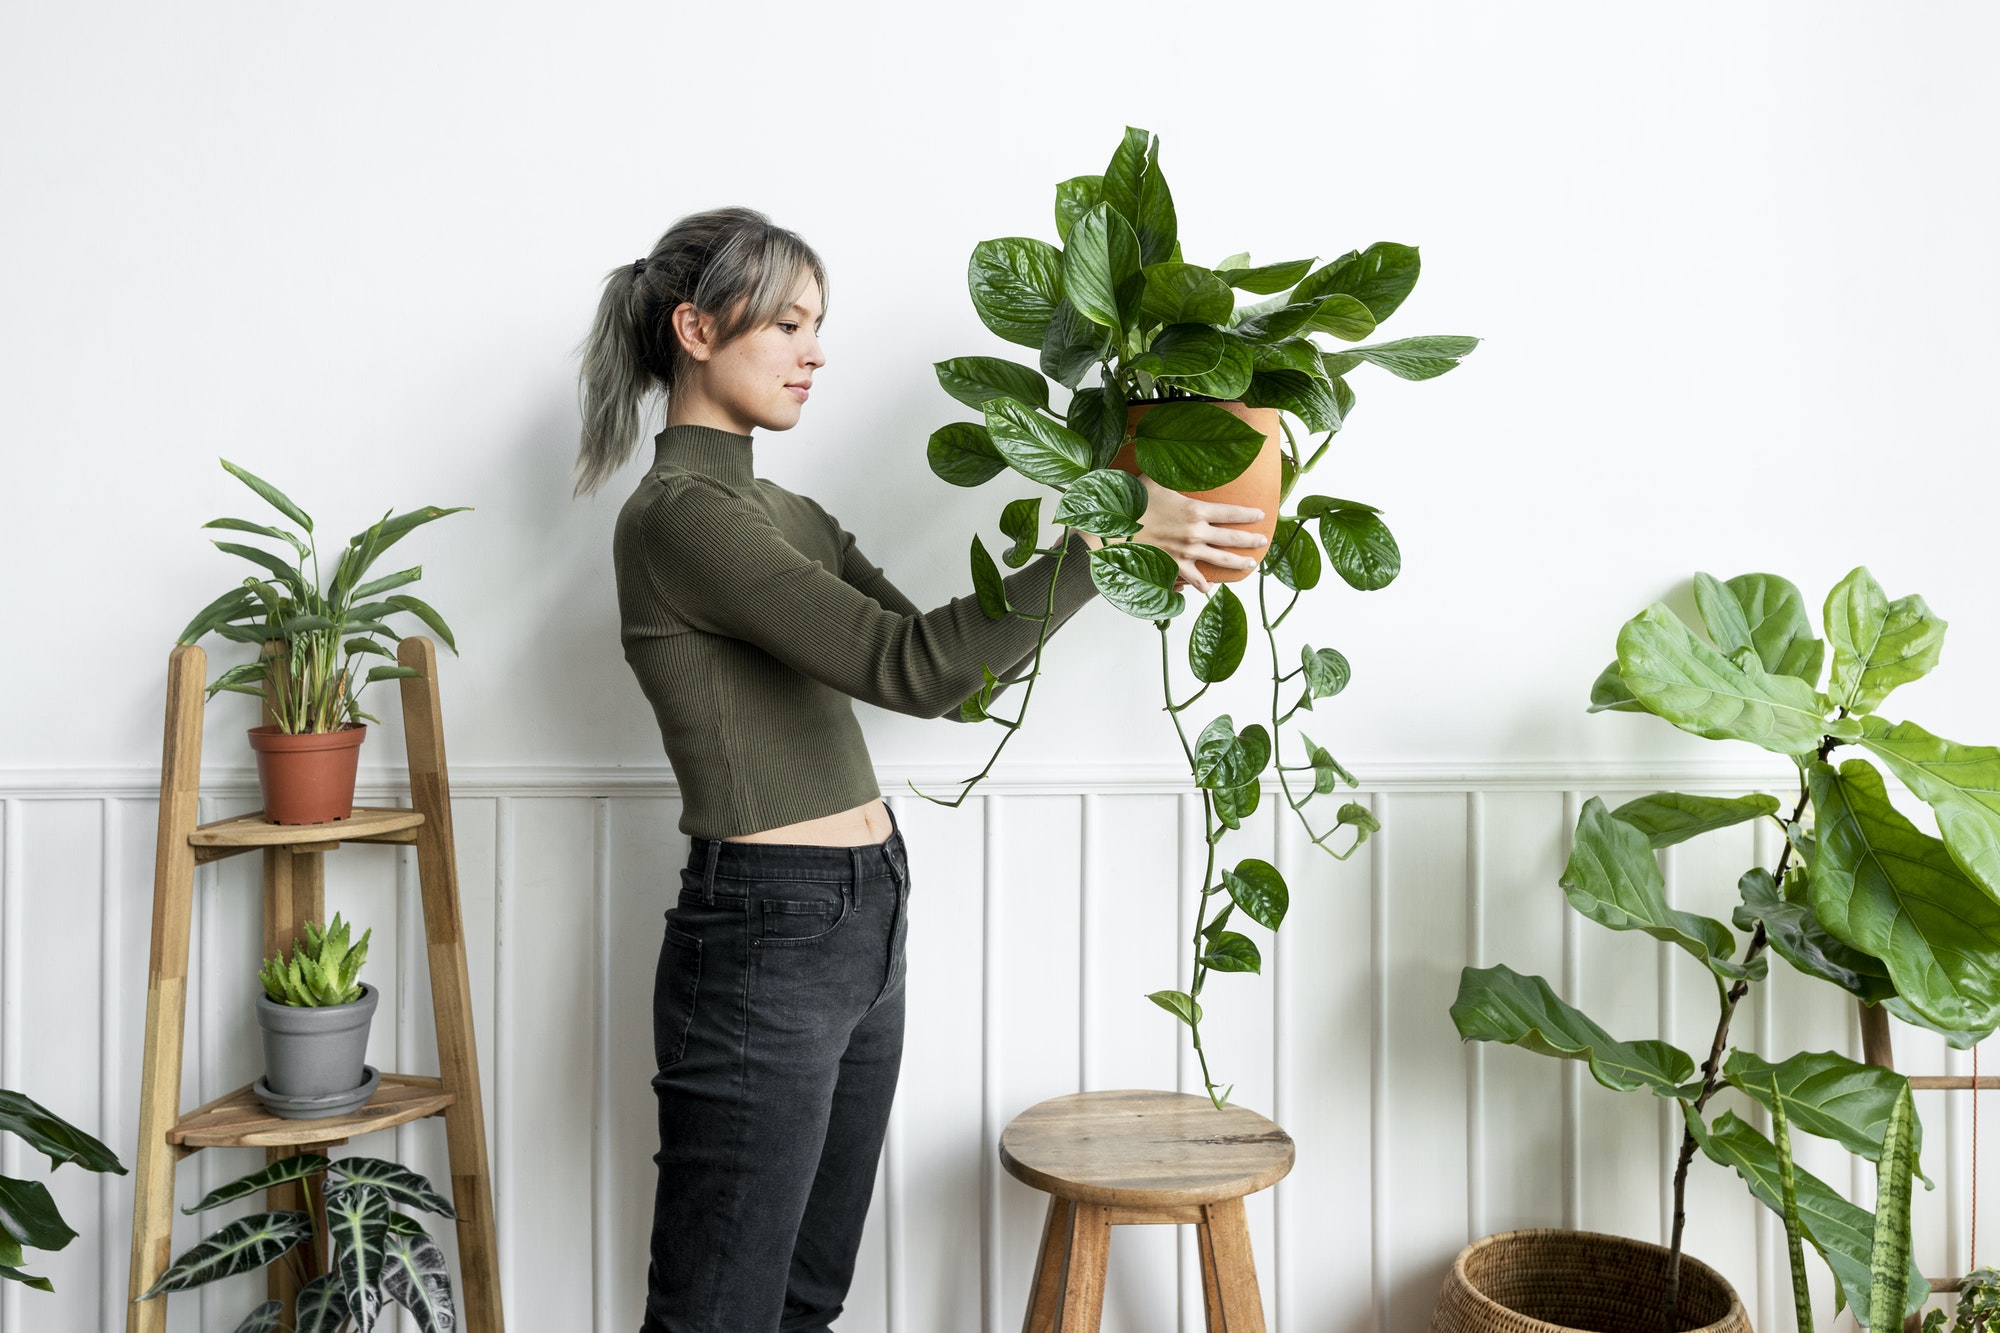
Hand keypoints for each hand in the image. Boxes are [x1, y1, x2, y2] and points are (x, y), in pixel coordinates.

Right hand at [1070, 477, 1267, 592]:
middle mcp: (1196, 533)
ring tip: (1250, 564)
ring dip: (1238, 563)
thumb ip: (1170, 467)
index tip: (1261, 515)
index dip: (1249, 515)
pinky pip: (1194, 579)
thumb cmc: (1134, 504)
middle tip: (1262, 540)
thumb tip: (1177, 447)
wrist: (1114, 531)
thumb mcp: (1154, 478)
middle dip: (1251, 540)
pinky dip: (1202, 585)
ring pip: (1220, 560)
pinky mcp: (1174, 566)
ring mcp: (1186, 552)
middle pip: (1232, 539)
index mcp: (1195, 511)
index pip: (1231, 513)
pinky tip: (1209, 587)